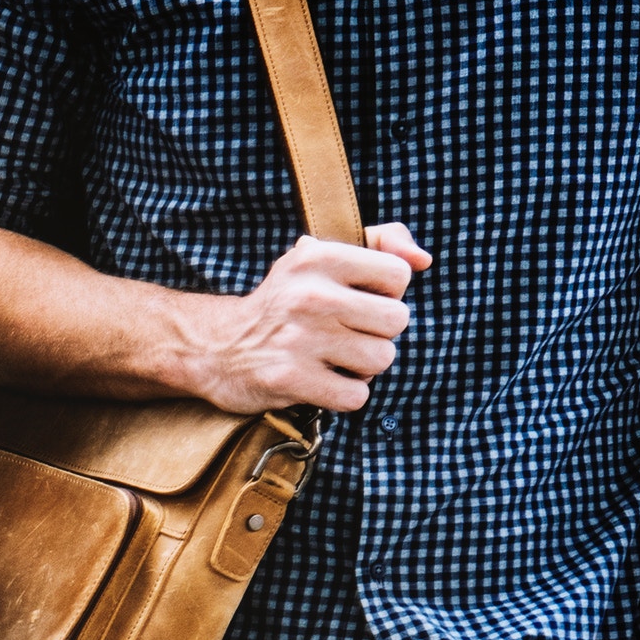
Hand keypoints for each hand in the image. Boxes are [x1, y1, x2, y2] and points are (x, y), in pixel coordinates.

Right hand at [183, 224, 431, 415]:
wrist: (215, 347)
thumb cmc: (283, 302)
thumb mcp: (321, 257)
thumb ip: (380, 243)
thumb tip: (423, 260)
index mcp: (318, 257)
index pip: (398, 275)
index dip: (386, 293)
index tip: (358, 300)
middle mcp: (309, 296)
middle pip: (396, 321)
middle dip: (378, 333)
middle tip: (347, 334)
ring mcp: (299, 340)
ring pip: (381, 359)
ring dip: (364, 366)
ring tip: (335, 359)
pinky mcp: (290, 380)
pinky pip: (356, 395)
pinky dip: (346, 395)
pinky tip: (324, 382)